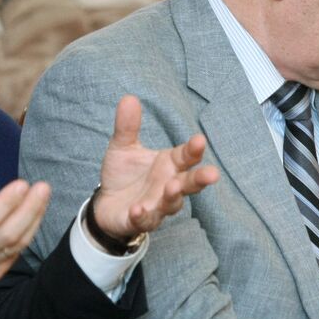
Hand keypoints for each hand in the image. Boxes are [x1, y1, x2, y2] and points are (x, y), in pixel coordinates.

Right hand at [0, 154, 50, 291]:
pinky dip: (28, 232)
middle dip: (29, 210)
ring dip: (34, 219)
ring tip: (43, 197)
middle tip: (43, 188)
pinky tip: (34, 213)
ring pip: (16, 245)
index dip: (6, 203)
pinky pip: (17, 252)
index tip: (22, 184)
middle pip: (7, 235)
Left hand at [91, 95, 219, 239]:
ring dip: (173, 197)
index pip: (186, 156)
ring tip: (171, 187)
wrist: (106, 204)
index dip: (193, 150)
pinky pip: (144, 220)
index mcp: (169, 165)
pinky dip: (142, 216)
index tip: (199, 140)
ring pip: (171, 204)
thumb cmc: (124, 175)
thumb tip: (128, 98)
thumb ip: (128, 126)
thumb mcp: (123, 147)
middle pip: (189, 183)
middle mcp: (168, 185)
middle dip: (200, 179)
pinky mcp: (139, 221)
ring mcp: (156, 205)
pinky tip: (138, 210)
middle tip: (212, 174)